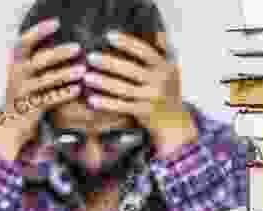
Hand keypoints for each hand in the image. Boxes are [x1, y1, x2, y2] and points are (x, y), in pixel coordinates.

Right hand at [0, 17, 85, 161]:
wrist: (7, 125)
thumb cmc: (20, 95)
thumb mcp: (21, 75)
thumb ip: (33, 60)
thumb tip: (56, 44)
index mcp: (14, 64)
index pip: (24, 43)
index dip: (39, 31)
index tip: (56, 23)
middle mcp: (17, 76)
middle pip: (39, 60)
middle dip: (59, 53)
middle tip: (77, 48)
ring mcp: (24, 92)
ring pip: (46, 80)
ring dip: (66, 74)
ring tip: (82, 70)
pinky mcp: (31, 108)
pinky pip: (50, 99)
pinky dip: (64, 94)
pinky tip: (77, 90)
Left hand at [82, 31, 197, 156]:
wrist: (175, 121)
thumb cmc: (166, 94)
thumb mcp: (168, 72)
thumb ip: (156, 58)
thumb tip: (142, 38)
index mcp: (164, 67)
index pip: (144, 51)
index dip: (127, 42)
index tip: (109, 36)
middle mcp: (159, 81)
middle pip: (130, 69)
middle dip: (108, 62)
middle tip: (91, 57)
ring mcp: (152, 97)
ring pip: (124, 88)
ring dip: (103, 82)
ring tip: (87, 77)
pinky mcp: (144, 112)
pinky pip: (121, 106)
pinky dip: (106, 103)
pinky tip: (93, 100)